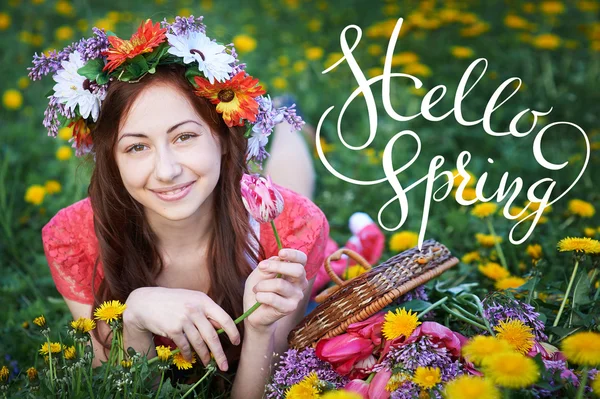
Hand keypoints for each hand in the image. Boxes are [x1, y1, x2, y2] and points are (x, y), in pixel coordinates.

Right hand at [124, 287, 239, 370]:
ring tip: (208, 363)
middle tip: (224, 365)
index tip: (236, 342)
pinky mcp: (173, 329)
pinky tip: (191, 358)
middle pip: (212, 336)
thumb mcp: (192, 299)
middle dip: (220, 353)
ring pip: (199, 343)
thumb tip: (221, 327)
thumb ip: (206, 311)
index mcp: (203, 300)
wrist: (147, 302)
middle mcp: (195, 309)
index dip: (232, 332)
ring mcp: (184, 319)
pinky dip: (189, 354)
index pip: (224, 318)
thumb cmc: (173, 301)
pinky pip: (185, 346)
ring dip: (205, 356)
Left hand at [243, 248, 308, 331]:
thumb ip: (268, 265)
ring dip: (262, 285)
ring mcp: (297, 297)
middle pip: (298, 270)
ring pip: (280, 284)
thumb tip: (277, 259)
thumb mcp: (260, 272)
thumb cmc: (259, 288)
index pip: (302, 259)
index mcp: (296, 272)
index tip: (280, 252)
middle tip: (261, 266)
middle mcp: (300, 284)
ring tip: (256, 288)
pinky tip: (258, 298)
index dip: (293, 254)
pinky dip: (260, 296)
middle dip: (277, 266)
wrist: (254, 311)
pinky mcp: (289, 308)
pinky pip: (272, 298)